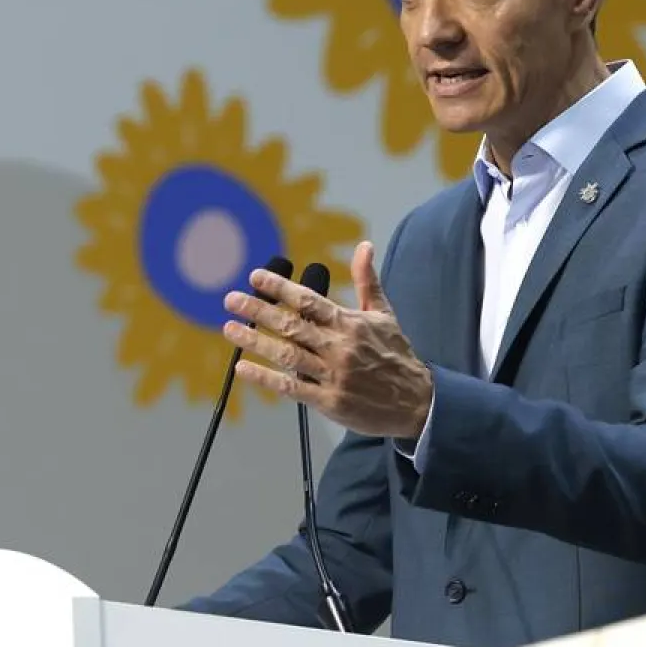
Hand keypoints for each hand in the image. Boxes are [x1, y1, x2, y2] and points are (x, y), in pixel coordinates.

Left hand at [221, 241, 432, 439]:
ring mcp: (332, 375)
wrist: (416, 401)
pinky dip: (265, 377)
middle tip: (230, 300)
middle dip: (258, 311)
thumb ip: (368, 280)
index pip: (309, 300)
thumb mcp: (384, 314)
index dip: (281, 287)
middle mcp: (339, 346)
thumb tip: (364, 245)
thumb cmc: (396, 354)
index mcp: (350, 323)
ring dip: (255, 341)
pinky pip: (291, 386)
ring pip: (286, 354)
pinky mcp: (328, 401)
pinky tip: (243, 367)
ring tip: (229, 328)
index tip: (256, 276)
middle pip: (292, 325)